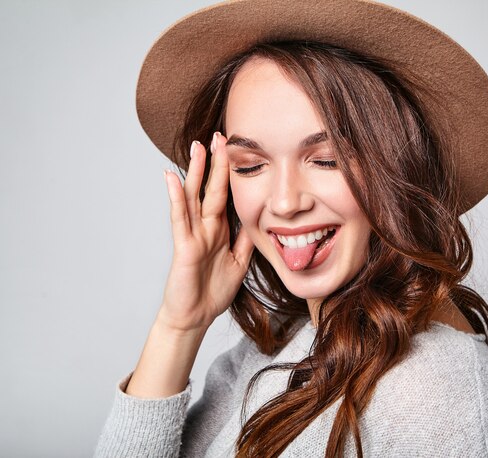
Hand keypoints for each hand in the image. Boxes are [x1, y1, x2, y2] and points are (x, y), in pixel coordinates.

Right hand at [159, 132, 253, 331]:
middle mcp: (205, 227)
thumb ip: (245, 241)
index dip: (230, 173)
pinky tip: (172, 178)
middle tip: (217, 135)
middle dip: (214, 163)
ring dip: (194, 171)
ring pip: (193, 197)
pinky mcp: (184, 246)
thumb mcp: (239, 263)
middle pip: (209, 188)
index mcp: (219, 230)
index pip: (225, 195)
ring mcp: (192, 234)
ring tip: (196, 147)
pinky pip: (179, 218)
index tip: (235, 150)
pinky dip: (176, 198)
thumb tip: (260, 223)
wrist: (194, 316)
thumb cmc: (212, 291)